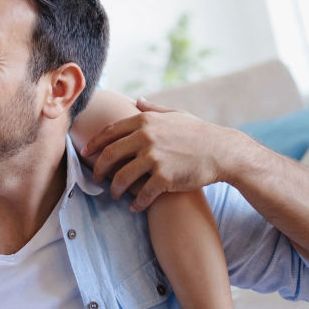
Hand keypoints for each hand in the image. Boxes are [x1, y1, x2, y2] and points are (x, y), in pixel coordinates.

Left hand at [81, 99, 250, 211]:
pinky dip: (136, 203)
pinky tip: (134, 207)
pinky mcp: (164, 177)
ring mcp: (154, 158)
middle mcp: (145, 138)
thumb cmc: (199, 132)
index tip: (85, 153)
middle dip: (99, 169)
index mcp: (144, 121)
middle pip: (109, 155)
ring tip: (115, 195)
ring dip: (115, 189)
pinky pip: (142, 194)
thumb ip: (152, 109)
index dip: (94, 144)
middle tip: (97, 178)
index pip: (109, 132)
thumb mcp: (175, 114)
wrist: (222, 151)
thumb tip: (137, 101)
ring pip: (122, 177)